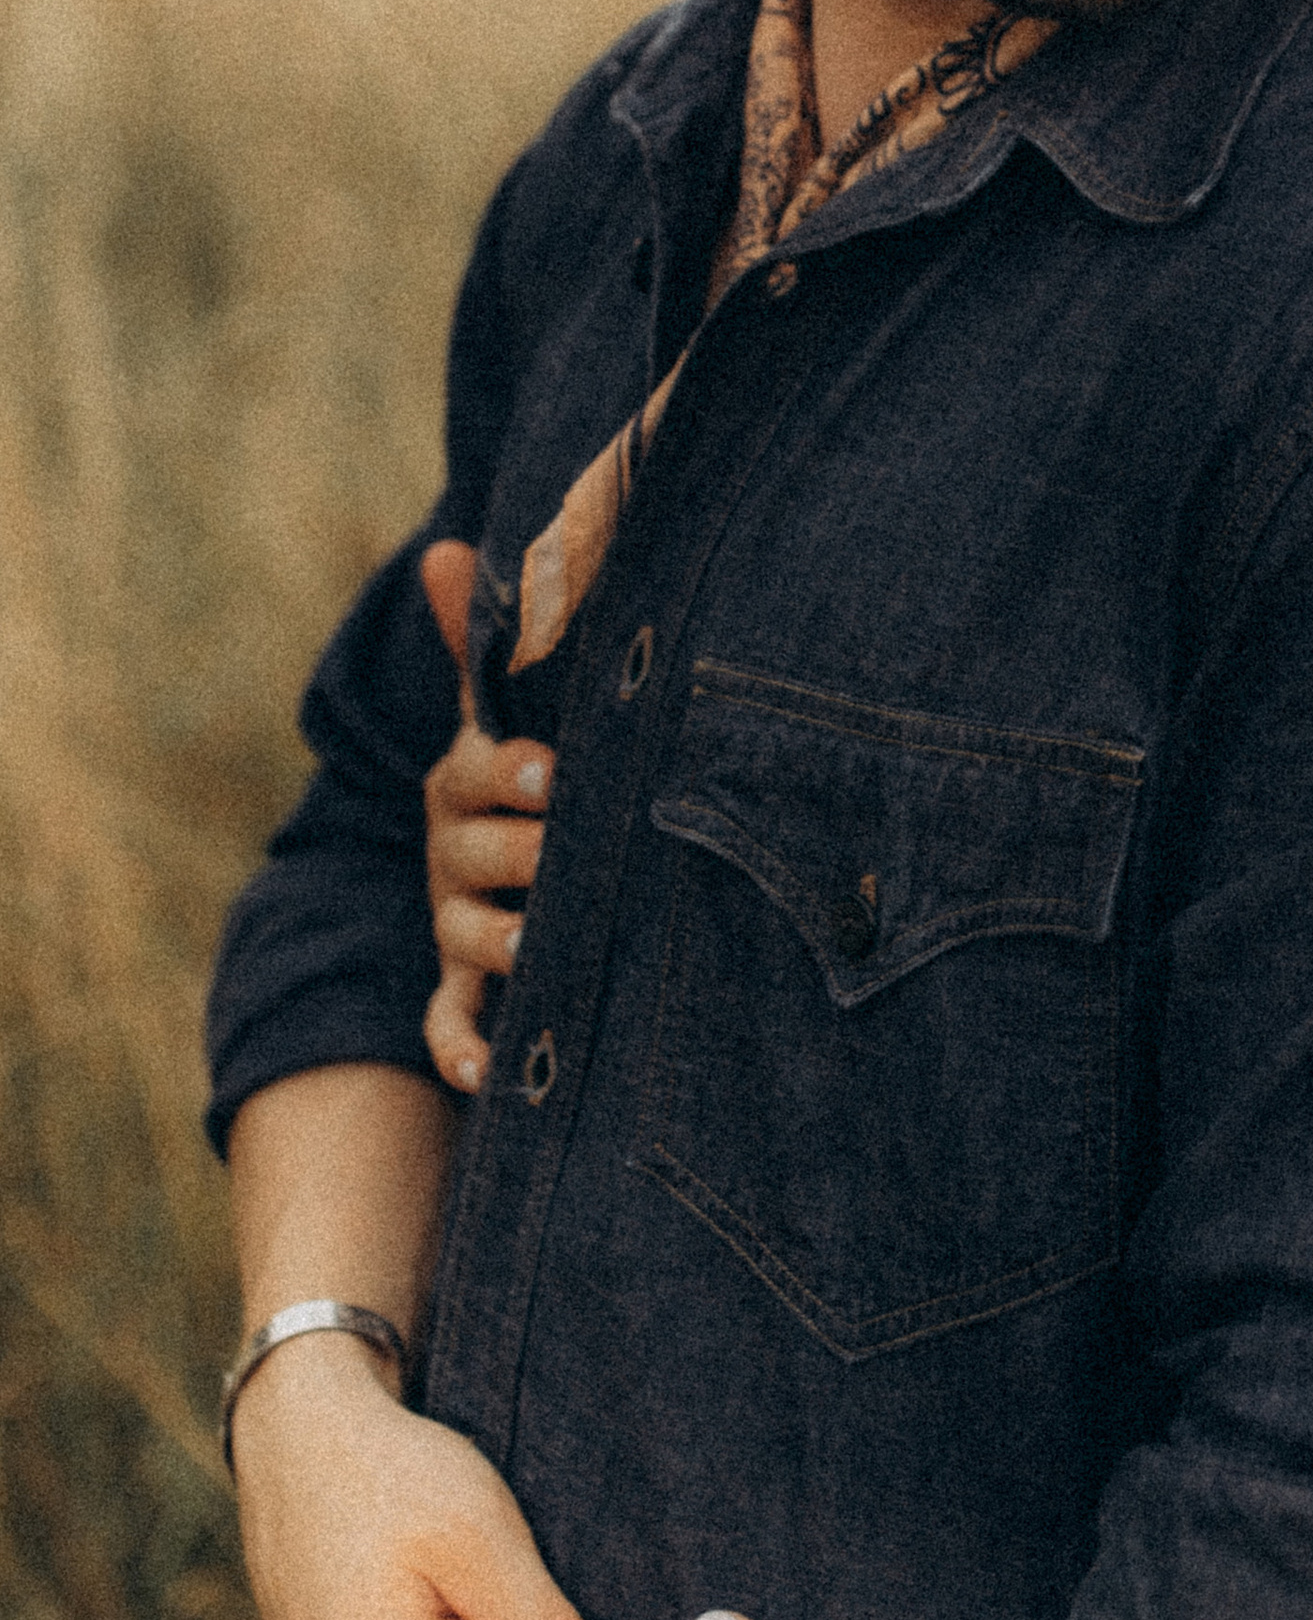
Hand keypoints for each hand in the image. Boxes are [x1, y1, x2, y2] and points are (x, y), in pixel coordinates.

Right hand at [419, 539, 552, 1095]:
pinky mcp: (469, 985)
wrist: (508, 847)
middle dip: (516, 853)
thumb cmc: (532, 767)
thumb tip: (443, 543)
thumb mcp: (508, 704)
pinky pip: (449, 1024)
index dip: (512, 771)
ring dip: (501, 941)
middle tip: (562, 853)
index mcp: (470, 781)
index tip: (553, 770)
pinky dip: (461, 1050)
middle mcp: (457, 854)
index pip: (479, 772)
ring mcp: (457, 921)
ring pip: (467, 935)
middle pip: (474, 855)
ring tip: (544, 943)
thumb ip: (481, 638)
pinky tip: (485, 1075)